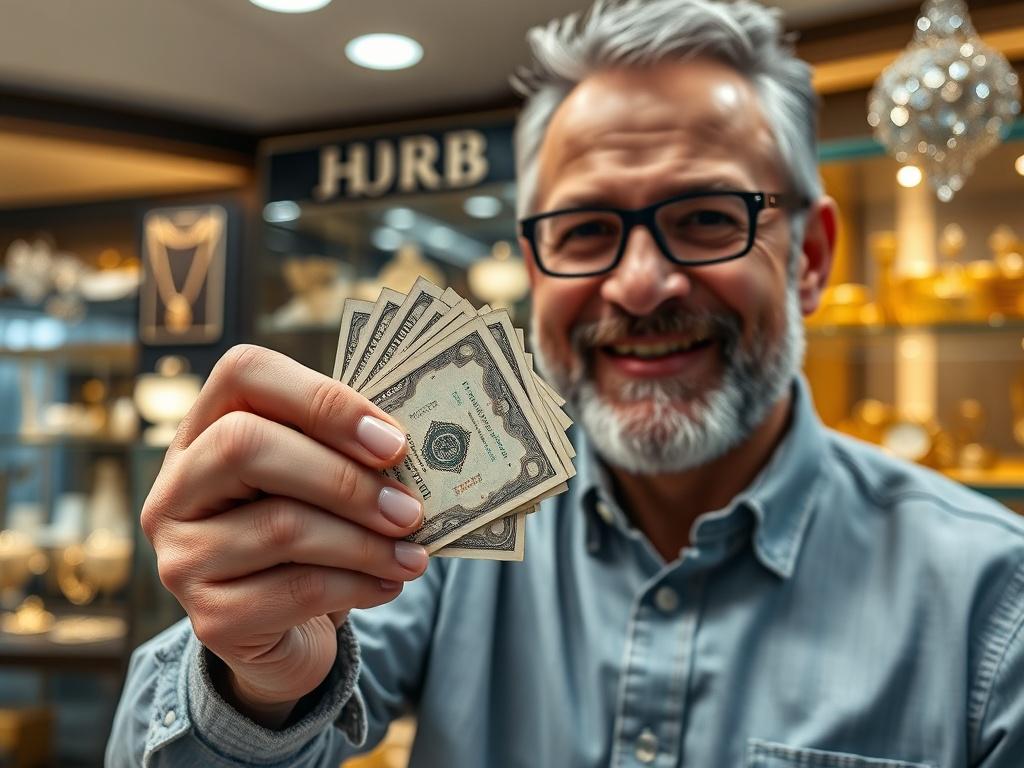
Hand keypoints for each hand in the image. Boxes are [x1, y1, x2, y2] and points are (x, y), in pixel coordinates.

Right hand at [141, 345, 426, 726]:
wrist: (283, 633)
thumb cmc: (310, 536)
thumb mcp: (319, 483)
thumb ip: (346, 453)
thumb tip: (403, 451)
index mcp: (205, 429)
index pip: (243, 374)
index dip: (322, 399)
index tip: (392, 441)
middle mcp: (177, 487)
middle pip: (246, 446)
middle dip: (343, 478)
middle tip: (409, 509)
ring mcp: (183, 555)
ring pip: (280, 527)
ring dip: (364, 542)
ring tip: (413, 554)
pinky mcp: (210, 617)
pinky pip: (294, 592)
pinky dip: (356, 586)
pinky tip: (389, 583)